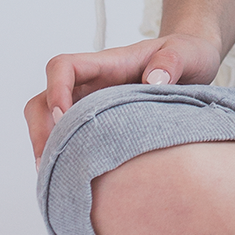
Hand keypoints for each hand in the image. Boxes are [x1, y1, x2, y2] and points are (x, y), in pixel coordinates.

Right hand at [23, 32, 222, 161]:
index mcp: (108, 64)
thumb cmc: (186, 54)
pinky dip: (64, 157)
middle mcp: (93, 84)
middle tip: (51, 163)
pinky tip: (73, 180)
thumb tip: (153, 80)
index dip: (55, 89)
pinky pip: (69, 138)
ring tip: (57, 179)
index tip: (63, 116)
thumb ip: (172, 62)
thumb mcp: (188, 53)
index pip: (64, 67)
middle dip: (40, 130)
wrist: (194, 62)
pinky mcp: (100, 123)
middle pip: (43, 100)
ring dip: (46, 147)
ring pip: (48, 122)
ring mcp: (93, 104)